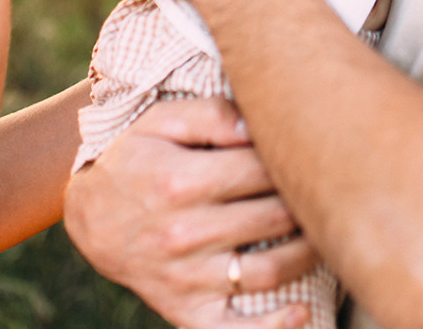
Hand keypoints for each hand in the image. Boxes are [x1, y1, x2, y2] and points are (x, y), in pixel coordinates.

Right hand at [63, 98, 316, 328]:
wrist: (91, 217)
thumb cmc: (135, 160)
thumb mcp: (159, 122)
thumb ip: (210, 114)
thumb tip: (256, 122)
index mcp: (183, 182)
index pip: (262, 169)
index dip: (291, 158)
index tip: (310, 151)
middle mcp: (186, 233)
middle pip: (274, 218)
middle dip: (307, 202)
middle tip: (330, 189)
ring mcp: (186, 277)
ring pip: (268, 271)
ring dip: (308, 253)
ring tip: (325, 233)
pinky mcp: (185, 309)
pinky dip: (272, 327)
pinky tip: (302, 312)